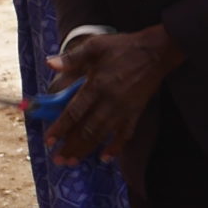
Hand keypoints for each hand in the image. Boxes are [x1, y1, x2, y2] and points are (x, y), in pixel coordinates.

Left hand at [46, 27, 183, 164]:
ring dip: (87, 149)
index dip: (61, 127)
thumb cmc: (125, 47)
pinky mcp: (136, 111)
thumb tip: (50, 64)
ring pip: (103, 134)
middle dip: (71, 146)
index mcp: (98, 85)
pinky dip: (116, 147)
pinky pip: (126, 133)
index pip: (75, 111)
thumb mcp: (96, 46)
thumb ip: (73, 57)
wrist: (157, 51)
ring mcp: (124, 108)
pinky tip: (106, 157)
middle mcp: (110, 101)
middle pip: (87, 129)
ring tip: (73, 162)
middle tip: (59, 160)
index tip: (49, 140)